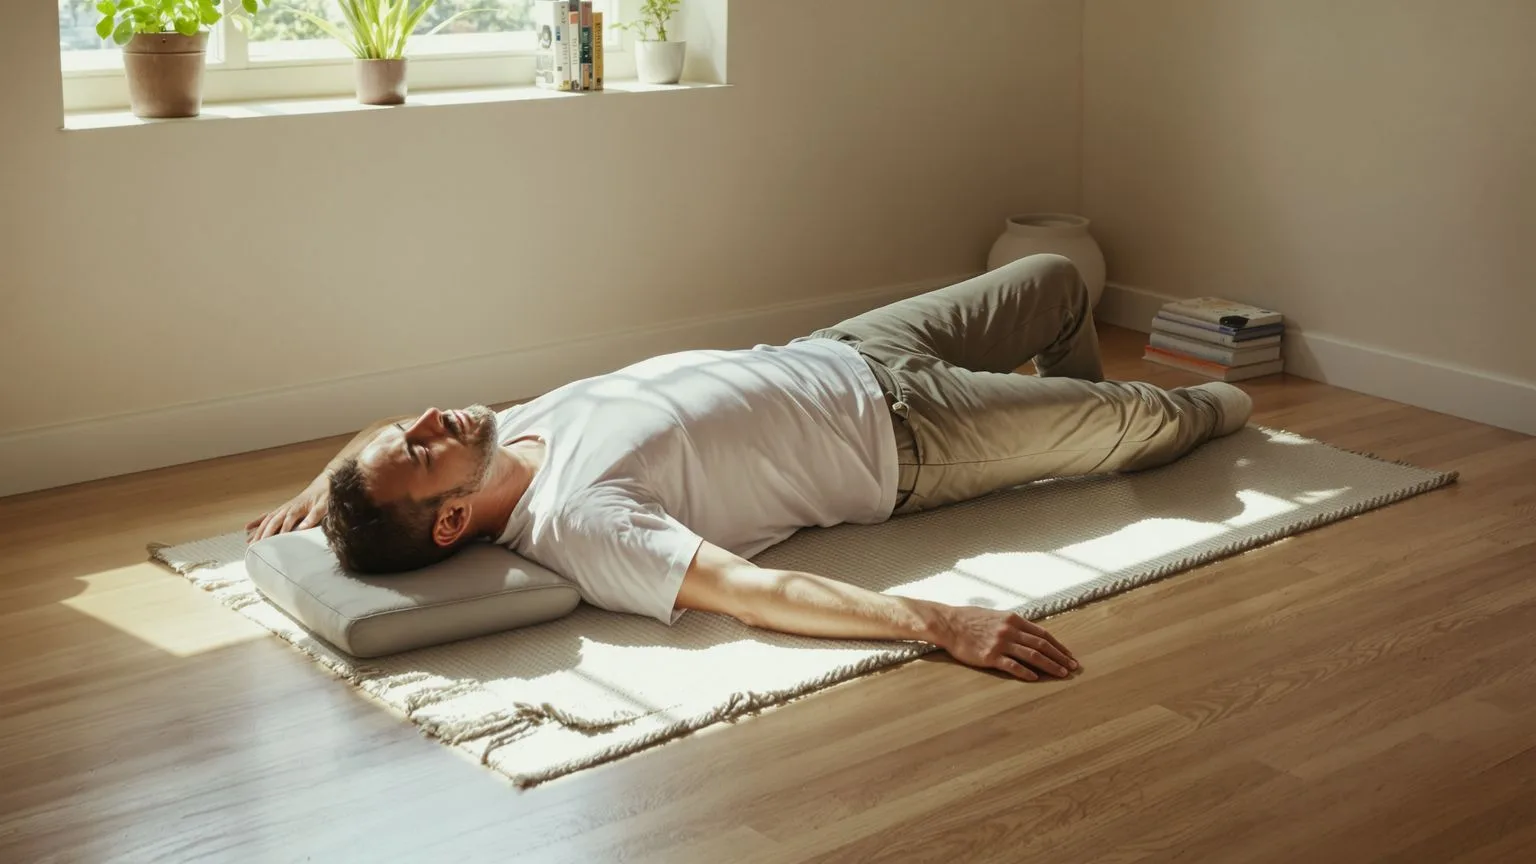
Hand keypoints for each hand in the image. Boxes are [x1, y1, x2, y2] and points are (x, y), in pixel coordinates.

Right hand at [247, 477, 329, 543]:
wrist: (324, 483)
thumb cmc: (325, 495)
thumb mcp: (324, 505)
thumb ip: (314, 516)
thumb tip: (303, 528)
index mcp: (298, 506)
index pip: (288, 520)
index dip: (283, 530)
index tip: (276, 542)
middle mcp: (287, 507)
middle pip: (273, 520)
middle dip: (265, 533)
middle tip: (257, 546)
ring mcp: (284, 508)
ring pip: (268, 519)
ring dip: (259, 530)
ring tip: (249, 541)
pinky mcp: (283, 509)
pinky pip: (268, 516)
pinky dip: (258, 521)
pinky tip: (248, 528)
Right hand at [938, 607, 1079, 680]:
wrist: (949, 624)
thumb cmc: (971, 619)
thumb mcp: (996, 616)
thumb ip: (1013, 625)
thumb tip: (1030, 635)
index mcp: (1014, 619)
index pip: (1043, 634)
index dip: (1058, 646)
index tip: (1069, 655)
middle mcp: (1010, 630)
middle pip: (1042, 645)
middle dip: (1060, 657)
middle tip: (1072, 667)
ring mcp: (1001, 643)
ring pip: (1032, 656)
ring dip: (1050, 666)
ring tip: (1061, 674)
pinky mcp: (990, 656)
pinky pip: (1013, 666)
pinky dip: (1026, 672)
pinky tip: (1036, 678)